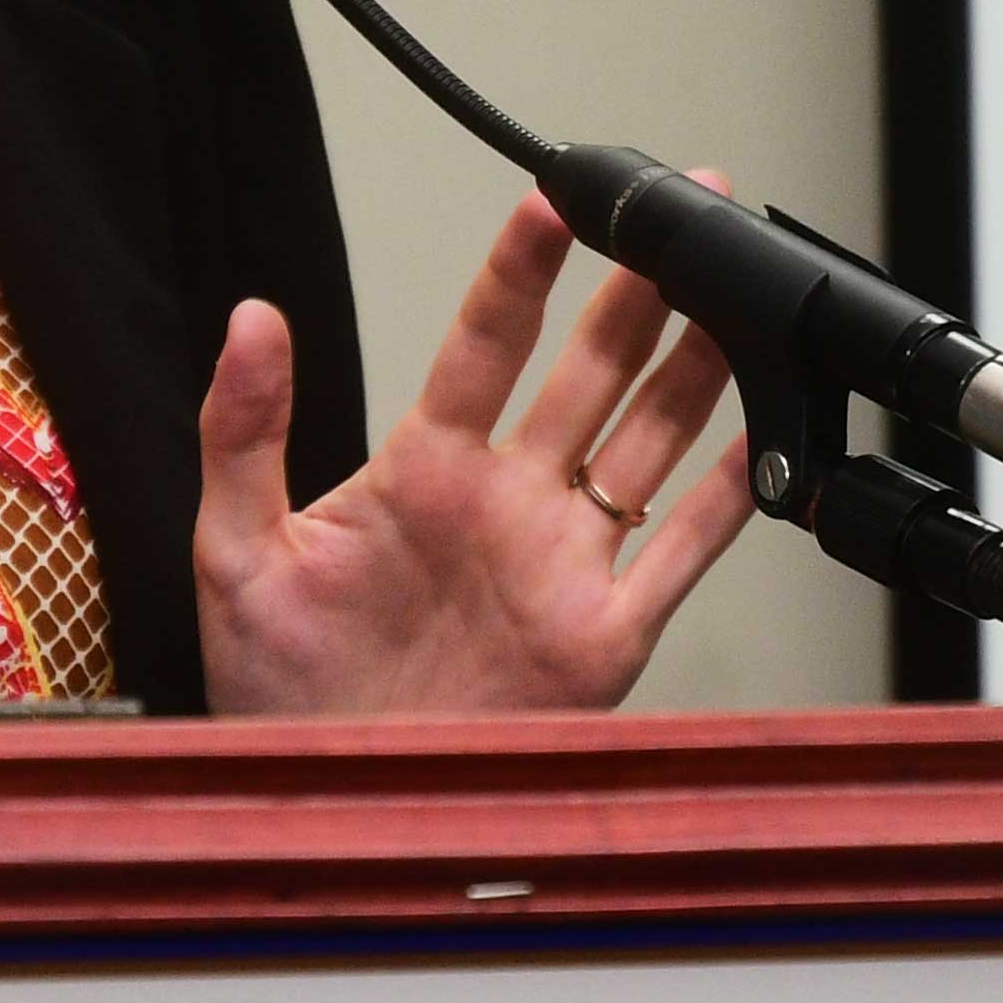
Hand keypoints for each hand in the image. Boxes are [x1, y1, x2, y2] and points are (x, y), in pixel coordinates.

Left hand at [195, 192, 760, 716]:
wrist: (327, 806)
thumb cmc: (277, 691)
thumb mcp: (235, 549)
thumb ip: (242, 430)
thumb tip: (250, 318)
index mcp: (423, 470)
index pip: (485, 341)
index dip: (523, 267)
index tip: (552, 195)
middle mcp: (505, 504)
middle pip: (591, 373)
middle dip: (639, 289)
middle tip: (682, 209)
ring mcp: (561, 564)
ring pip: (650, 442)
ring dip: (696, 367)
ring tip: (738, 291)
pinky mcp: (604, 637)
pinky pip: (683, 554)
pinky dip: (729, 498)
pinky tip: (767, 439)